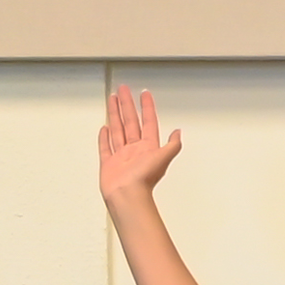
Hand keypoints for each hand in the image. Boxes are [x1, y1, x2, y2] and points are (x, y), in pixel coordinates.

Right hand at [100, 82, 183, 204]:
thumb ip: (172, 145)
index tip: (144, 94)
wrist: (127, 195)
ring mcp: (121, 156)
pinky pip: (106, 147)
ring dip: (115, 114)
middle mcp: (135, 150)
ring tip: (113, 100)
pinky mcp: (109, 163)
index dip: (147, 107)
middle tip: (123, 90)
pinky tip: (105, 128)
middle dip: (127, 104)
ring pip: (117, 129)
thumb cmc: (143, 180)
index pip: (147, 121)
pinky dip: (105, 137)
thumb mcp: (163, 158)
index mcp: (147, 147)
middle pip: (130, 121)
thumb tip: (179, 132)